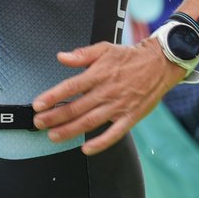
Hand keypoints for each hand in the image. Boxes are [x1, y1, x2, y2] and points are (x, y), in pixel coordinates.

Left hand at [32, 41, 185, 154]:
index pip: (70, 87)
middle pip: (76, 108)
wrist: (160, 64)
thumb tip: (62, 57)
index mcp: (98, 75)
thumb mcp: (104, 48)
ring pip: (90, 122)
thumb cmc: (130, 57)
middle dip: (54, 117)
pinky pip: (114, 133)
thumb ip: (82, 55)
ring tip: (53, 136)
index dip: (52, 97)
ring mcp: (118, 106)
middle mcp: (106, 92)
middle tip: (39, 123)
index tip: (38, 105)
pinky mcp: (130, 117)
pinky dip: (100, 143)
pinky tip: (86, 149)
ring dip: (70, 131)